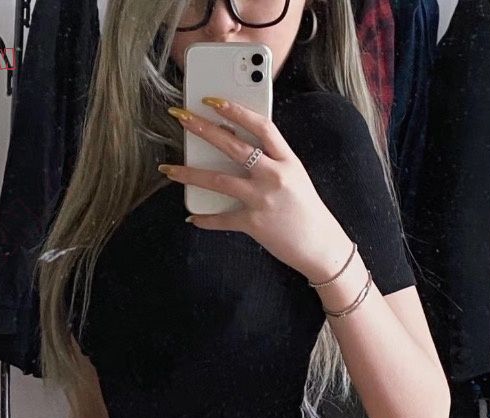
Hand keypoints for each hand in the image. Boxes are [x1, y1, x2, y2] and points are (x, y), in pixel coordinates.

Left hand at [161, 99, 345, 281]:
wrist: (321, 246)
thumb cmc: (307, 211)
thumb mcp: (295, 178)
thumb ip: (272, 162)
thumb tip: (239, 149)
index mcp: (288, 160)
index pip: (261, 126)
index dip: (236, 110)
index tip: (213, 100)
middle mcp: (274, 175)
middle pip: (233, 146)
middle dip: (203, 129)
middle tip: (181, 117)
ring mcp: (262, 199)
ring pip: (218, 181)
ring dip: (189, 174)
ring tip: (168, 169)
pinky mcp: (254, 223)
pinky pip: (222, 219)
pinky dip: (205, 219)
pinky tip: (192, 216)